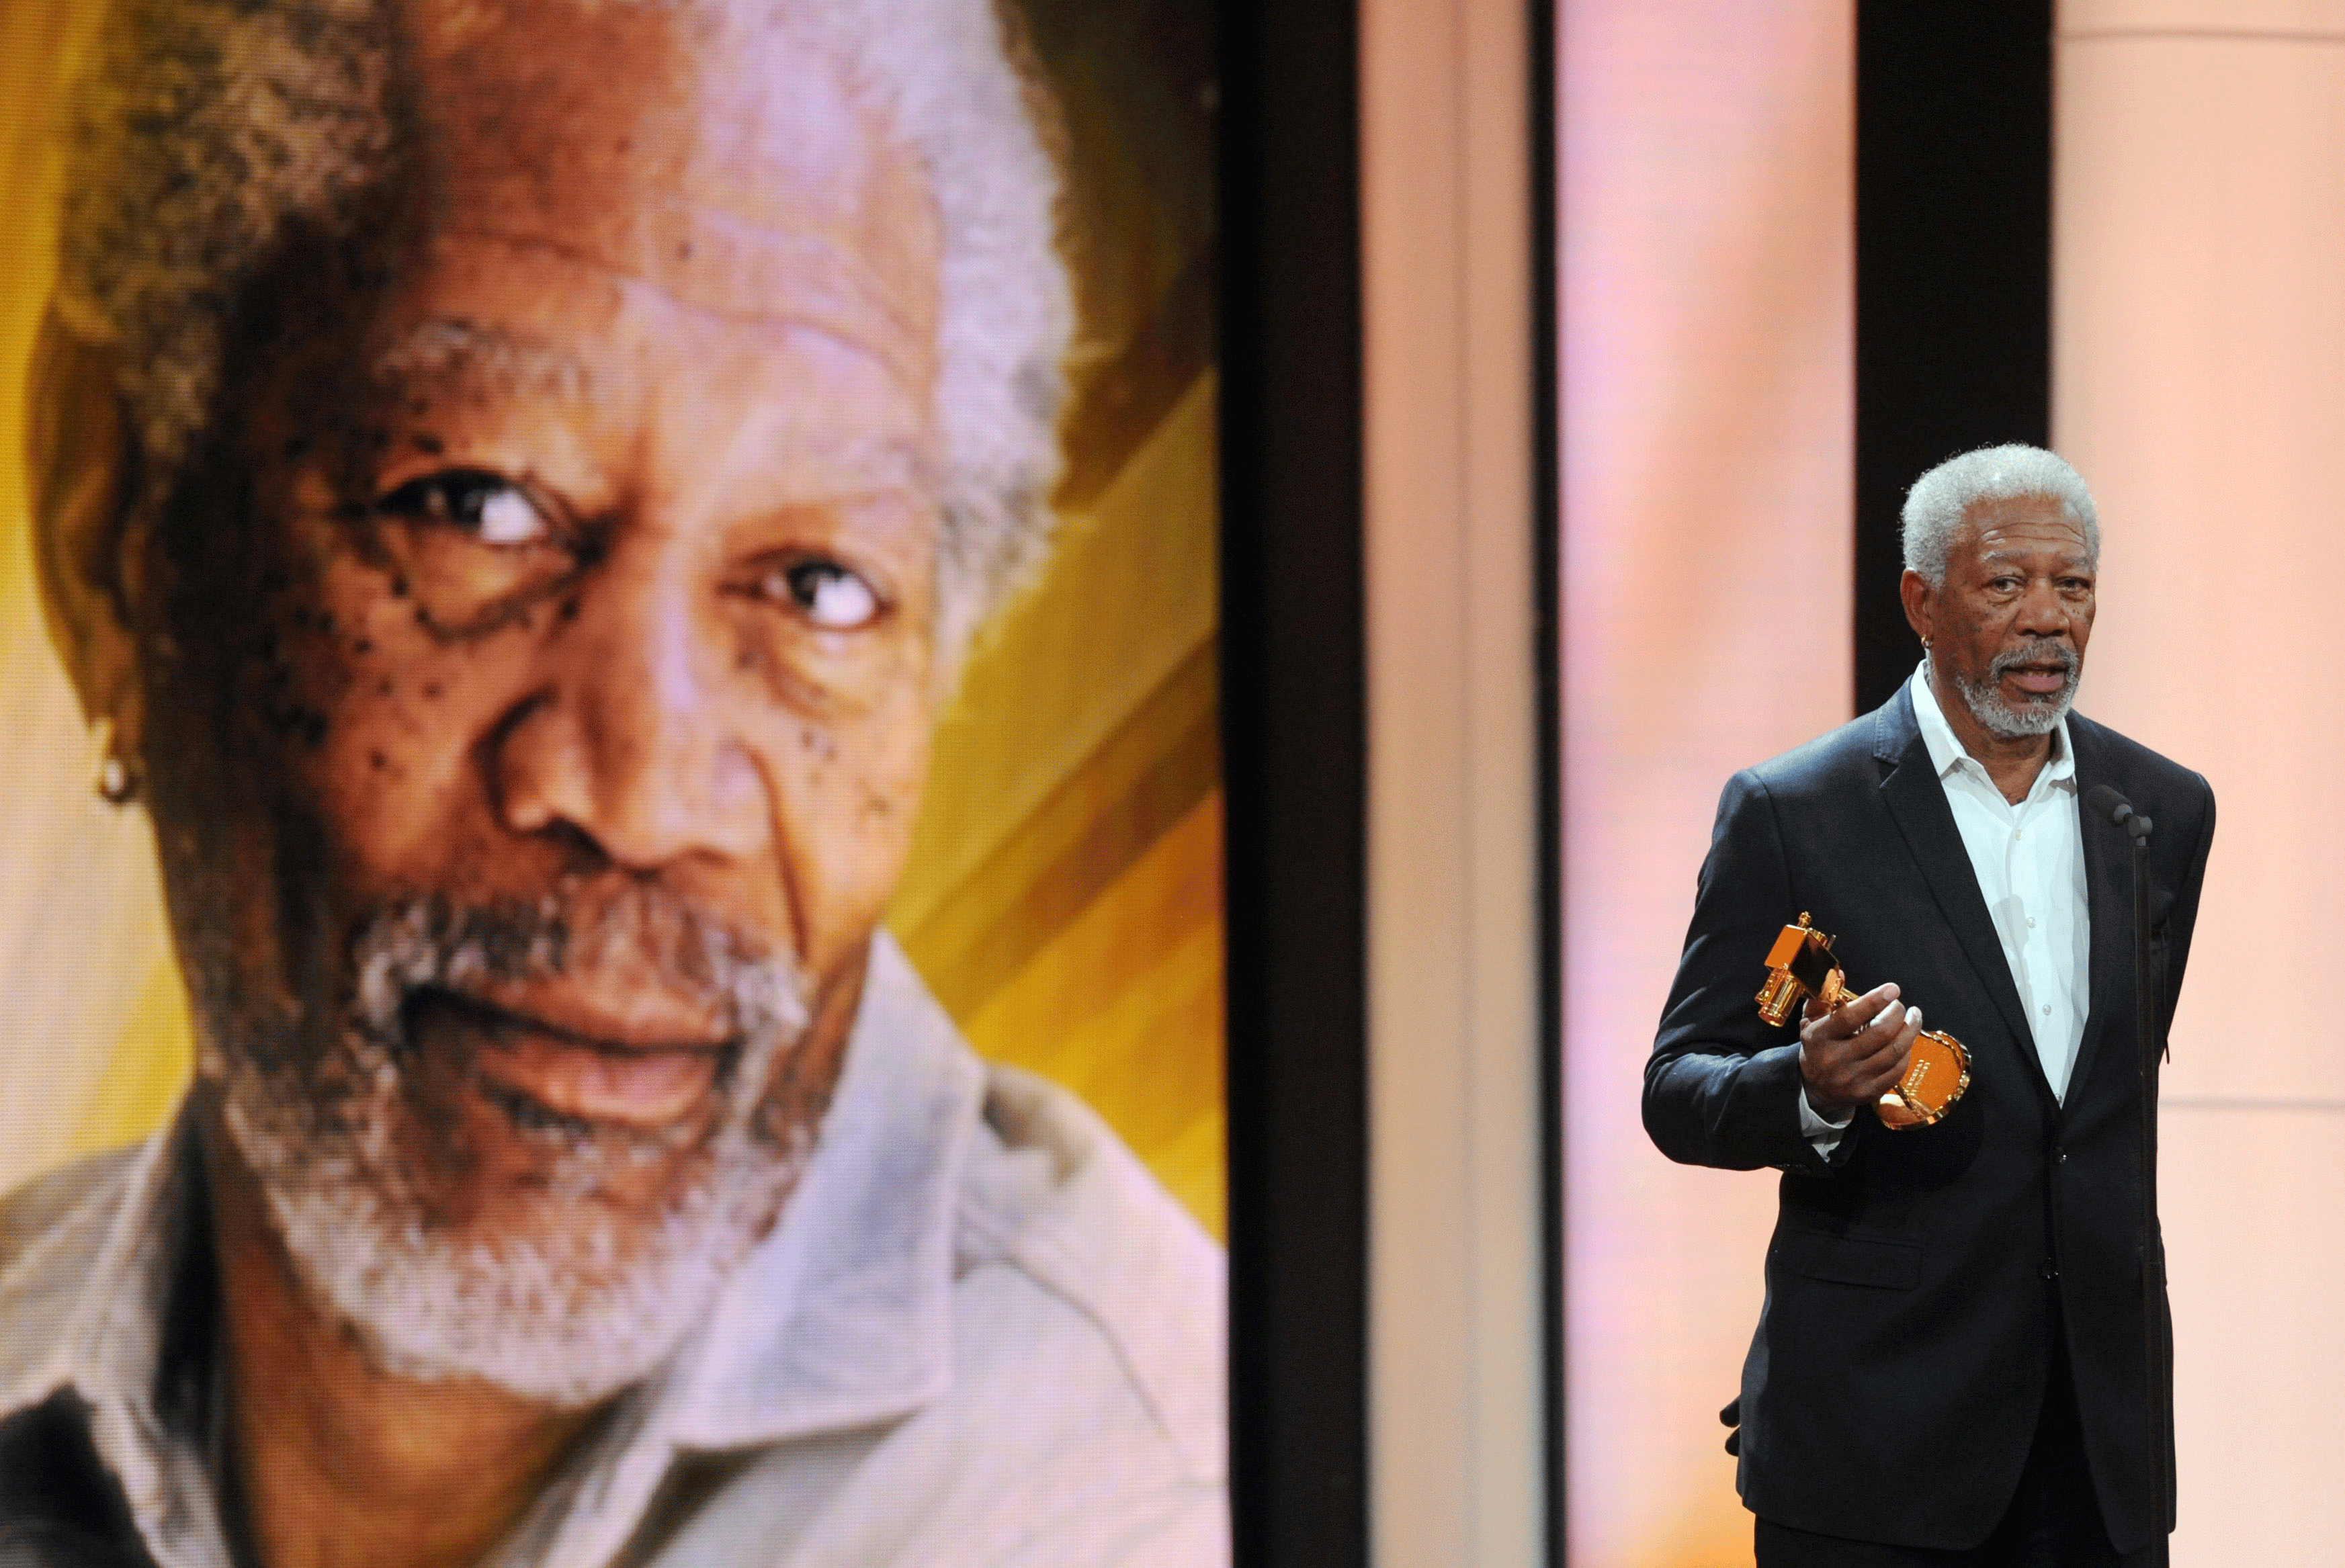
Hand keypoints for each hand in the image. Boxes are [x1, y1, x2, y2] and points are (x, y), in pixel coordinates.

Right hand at [1798, 982, 1920, 1118]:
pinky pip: (1897, 1071)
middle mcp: (1835, 1060)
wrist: (1814, 1088)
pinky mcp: (1868, 1092)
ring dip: (1910, 1031)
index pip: (1849, 1017)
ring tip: (1914, 1017)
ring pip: (1894, 1052)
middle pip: (1879, 1034)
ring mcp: (1853, 1079)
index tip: (1893, 989)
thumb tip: (1839, 974)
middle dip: (1897, 1015)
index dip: (1874, 1001)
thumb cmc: (1817, 1047)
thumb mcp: (1811, 1021)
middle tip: (1900, 1005)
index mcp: (1819, 1038)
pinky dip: (1907, 1053)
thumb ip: (1824, 997)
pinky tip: (1907, 1042)